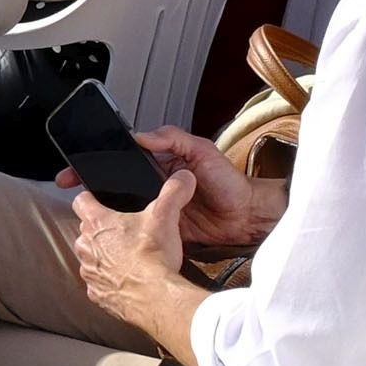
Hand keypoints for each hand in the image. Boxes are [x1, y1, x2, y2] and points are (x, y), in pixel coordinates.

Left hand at [61, 168, 205, 353]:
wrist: (156, 298)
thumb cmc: (154, 255)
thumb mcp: (165, 216)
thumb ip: (173, 192)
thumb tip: (184, 177)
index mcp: (96, 223)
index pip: (80, 200)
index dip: (90, 198)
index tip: (99, 199)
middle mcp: (85, 247)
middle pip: (87, 231)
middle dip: (103, 231)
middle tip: (126, 232)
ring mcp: (89, 272)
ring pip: (92, 258)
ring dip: (106, 257)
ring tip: (130, 258)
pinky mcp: (97, 295)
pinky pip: (100, 284)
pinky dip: (111, 282)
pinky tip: (130, 280)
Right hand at [136, 123, 282, 245]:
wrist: (246, 214)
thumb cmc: (229, 181)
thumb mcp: (202, 150)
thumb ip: (173, 138)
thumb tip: (141, 135)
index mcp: (164, 164)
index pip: (135, 160)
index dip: (126, 162)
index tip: (119, 163)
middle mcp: (160, 186)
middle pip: (131, 187)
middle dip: (128, 190)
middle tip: (136, 190)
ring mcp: (163, 208)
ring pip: (138, 210)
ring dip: (138, 210)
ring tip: (145, 208)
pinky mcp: (168, 228)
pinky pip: (152, 229)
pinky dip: (149, 228)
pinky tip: (150, 225)